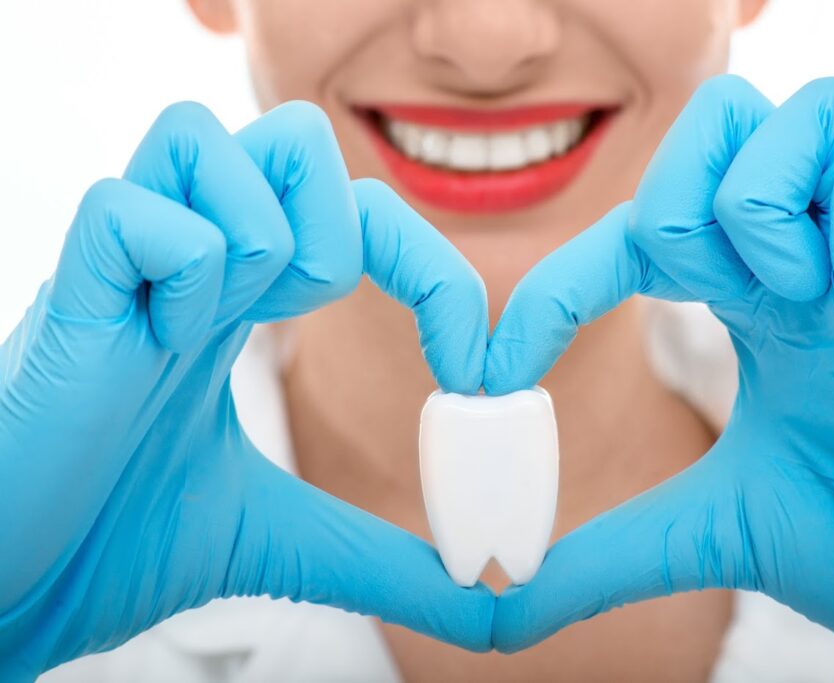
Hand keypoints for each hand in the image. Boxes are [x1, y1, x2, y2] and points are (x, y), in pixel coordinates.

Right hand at [0, 101, 492, 679]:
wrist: (4, 595)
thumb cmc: (115, 545)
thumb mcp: (285, 544)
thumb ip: (385, 559)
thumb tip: (494, 602)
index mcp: (242, 307)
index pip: (360, 216)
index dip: (435, 272)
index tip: (471, 370)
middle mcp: (191, 267)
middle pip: (298, 139)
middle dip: (359, 232)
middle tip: (337, 336)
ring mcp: (126, 270)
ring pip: (219, 144)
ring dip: (261, 246)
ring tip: (205, 338)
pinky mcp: (67, 294)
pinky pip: (144, 214)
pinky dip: (181, 275)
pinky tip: (152, 344)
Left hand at [486, 76, 833, 680]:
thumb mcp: (700, 531)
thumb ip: (602, 554)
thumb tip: (505, 610)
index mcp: (750, 300)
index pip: (633, 233)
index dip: (557, 286)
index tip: (499, 369)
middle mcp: (809, 255)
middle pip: (721, 116)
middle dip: (674, 196)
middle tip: (698, 290)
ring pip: (805, 109)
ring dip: (759, 204)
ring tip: (793, 295)